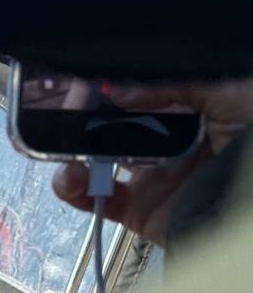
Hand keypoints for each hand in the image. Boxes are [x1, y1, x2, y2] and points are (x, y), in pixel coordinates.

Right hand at [52, 78, 252, 244]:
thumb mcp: (228, 90)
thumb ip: (174, 82)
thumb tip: (116, 89)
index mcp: (187, 111)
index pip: (136, 94)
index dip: (106, 88)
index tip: (86, 84)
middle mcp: (166, 142)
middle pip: (108, 125)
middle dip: (80, 118)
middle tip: (64, 113)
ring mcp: (149, 177)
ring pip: (94, 161)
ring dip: (71, 153)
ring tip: (67, 151)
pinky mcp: (138, 210)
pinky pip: (94, 201)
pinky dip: (73, 190)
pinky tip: (72, 178)